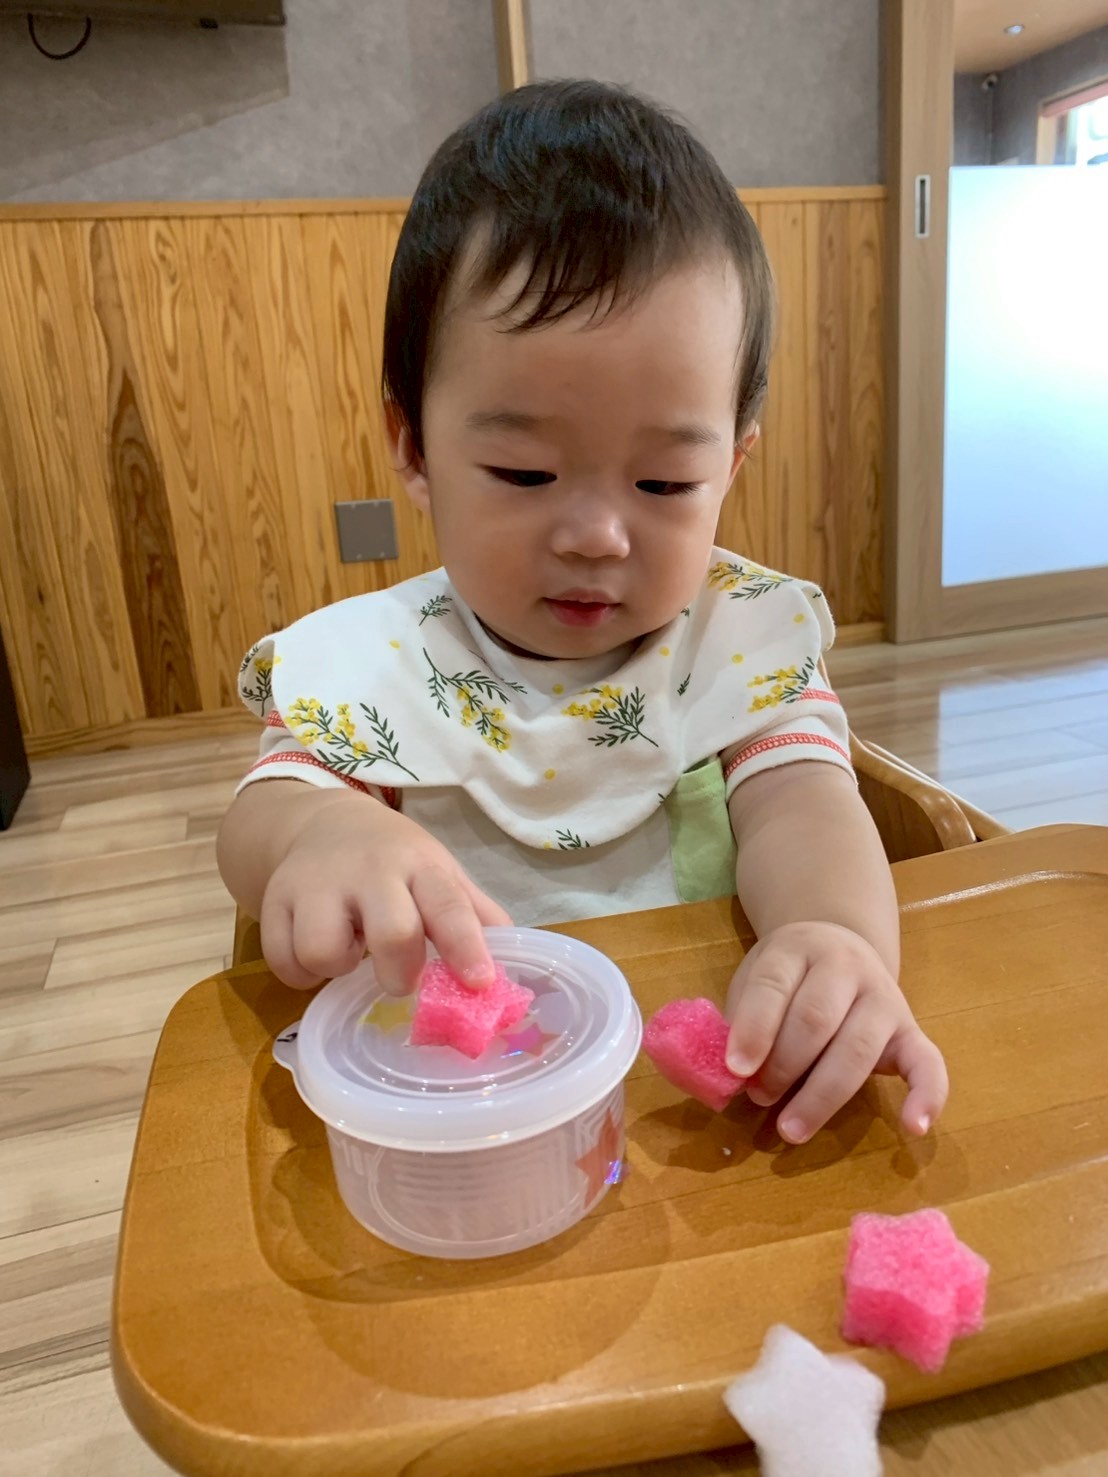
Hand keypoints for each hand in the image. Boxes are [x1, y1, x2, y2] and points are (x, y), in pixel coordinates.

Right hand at [259, 795, 510, 992]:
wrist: (322, 823)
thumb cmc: (393, 858)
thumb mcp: (437, 872)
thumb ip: (473, 913)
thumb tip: (511, 962)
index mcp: (419, 865)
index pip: (449, 904)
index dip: (466, 946)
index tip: (480, 983)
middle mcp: (368, 870)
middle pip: (391, 932)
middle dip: (400, 972)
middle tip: (401, 978)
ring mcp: (316, 884)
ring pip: (323, 950)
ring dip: (340, 967)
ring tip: (349, 952)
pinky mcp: (274, 901)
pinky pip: (283, 960)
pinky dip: (301, 971)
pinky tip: (316, 953)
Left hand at [724, 920, 947, 1142]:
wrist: (839, 943)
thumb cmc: (788, 977)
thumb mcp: (756, 981)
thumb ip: (743, 1020)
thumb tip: (726, 1077)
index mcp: (796, 949)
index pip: (774, 986)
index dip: (754, 1029)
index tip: (735, 1069)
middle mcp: (845, 966)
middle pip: (816, 1020)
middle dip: (783, 1066)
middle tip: (758, 1097)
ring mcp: (884, 997)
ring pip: (857, 1048)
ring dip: (821, 1094)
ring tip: (790, 1128)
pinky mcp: (911, 1029)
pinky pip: (929, 1062)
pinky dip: (928, 1095)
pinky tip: (915, 1127)